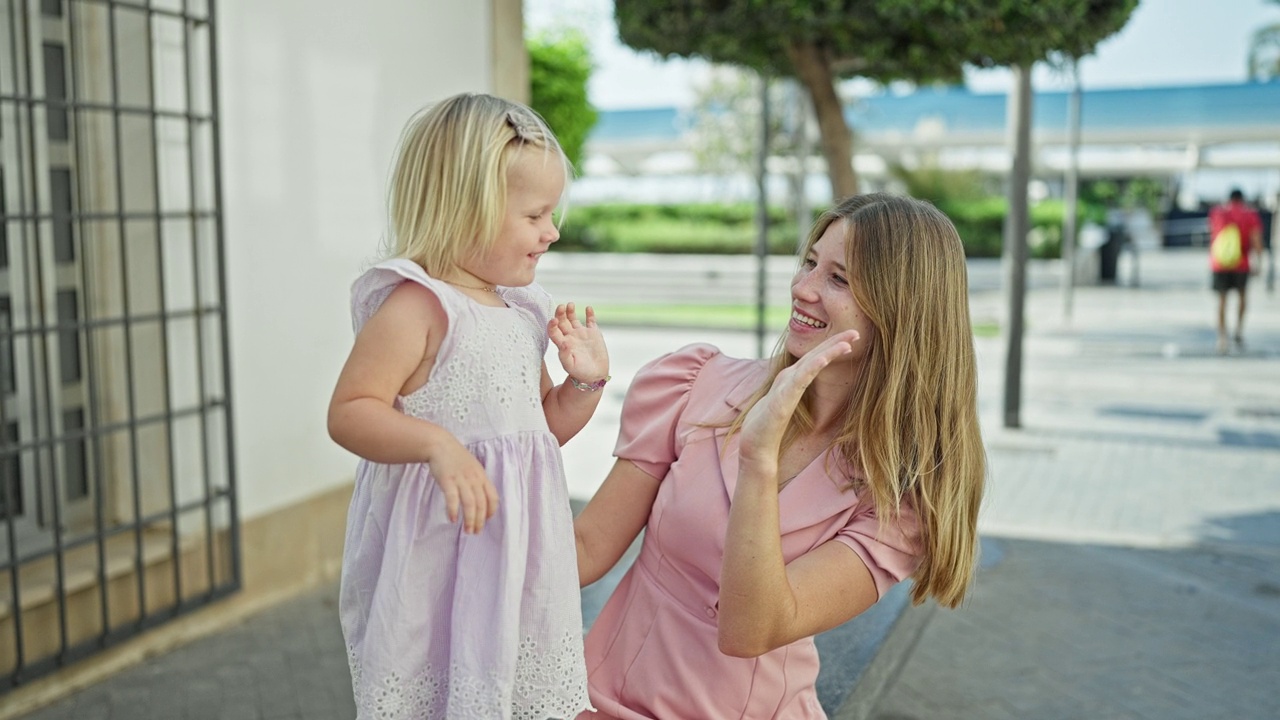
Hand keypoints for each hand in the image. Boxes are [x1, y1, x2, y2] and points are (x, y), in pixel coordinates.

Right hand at [427, 438, 498, 533]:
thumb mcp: (472, 468)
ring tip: (467, 531)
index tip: (485, 520)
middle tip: (475, 532)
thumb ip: (477, 482)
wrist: (440, 444)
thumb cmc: (456, 458)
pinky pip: (452, 497)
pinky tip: (452, 519)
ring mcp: (461, 479)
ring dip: (470, 519)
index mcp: (482, 476)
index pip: (493, 497)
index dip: (491, 511)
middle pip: (482, 503)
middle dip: (480, 521)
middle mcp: (474, 478)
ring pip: (470, 503)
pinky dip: (453, 510)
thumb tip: (480, 500)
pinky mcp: (447, 479)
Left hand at [548, 303, 608, 383]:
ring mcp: (581, 333)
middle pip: (562, 321)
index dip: (552, 325)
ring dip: (570, 311)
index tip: (553, 320)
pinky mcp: (593, 333)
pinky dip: (589, 314)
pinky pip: (590, 320)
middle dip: (560, 313)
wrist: (595, 375)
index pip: (553, 331)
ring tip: (570, 304)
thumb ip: (565, 355)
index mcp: (562, 343)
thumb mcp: (570, 366)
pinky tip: (588, 308)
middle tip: (561, 307)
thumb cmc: (580, 373)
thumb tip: (563, 343)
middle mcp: (570, 336)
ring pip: (573, 318)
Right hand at [738, 330, 858, 463]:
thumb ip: (794, 394)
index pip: (815, 358)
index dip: (832, 346)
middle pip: (814, 355)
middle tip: (855, 331)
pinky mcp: (781, 400)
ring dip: (829, 350)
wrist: (755, 449)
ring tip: (848, 341)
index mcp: (791, 381)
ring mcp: (784, 388)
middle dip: (835, 342)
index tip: (852, 338)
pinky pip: (800, 381)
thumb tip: (806, 388)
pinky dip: (813, 367)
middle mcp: (788, 379)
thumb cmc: (768, 429)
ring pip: (810, 364)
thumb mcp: (786, 406)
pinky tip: (825, 358)